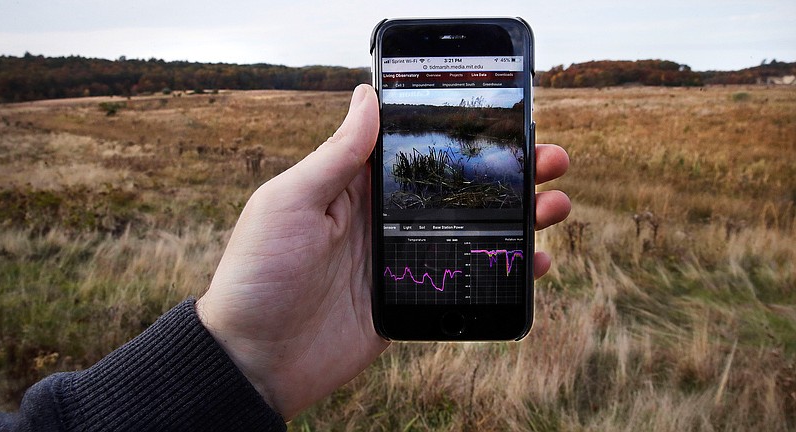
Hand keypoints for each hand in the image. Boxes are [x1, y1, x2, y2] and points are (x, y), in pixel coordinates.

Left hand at [196, 84, 569, 419]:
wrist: (253, 360)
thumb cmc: (260, 274)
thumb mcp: (291, 202)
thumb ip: (336, 156)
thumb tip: (367, 97)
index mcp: (353, 188)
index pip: (419, 152)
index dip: (463, 138)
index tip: (508, 126)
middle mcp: (381, 220)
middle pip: (455, 190)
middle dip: (505, 175)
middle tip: (550, 162)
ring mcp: (397, 262)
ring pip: (469, 232)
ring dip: (515, 219)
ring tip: (554, 208)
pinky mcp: (407, 301)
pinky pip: (463, 282)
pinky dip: (500, 273)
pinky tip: (532, 265)